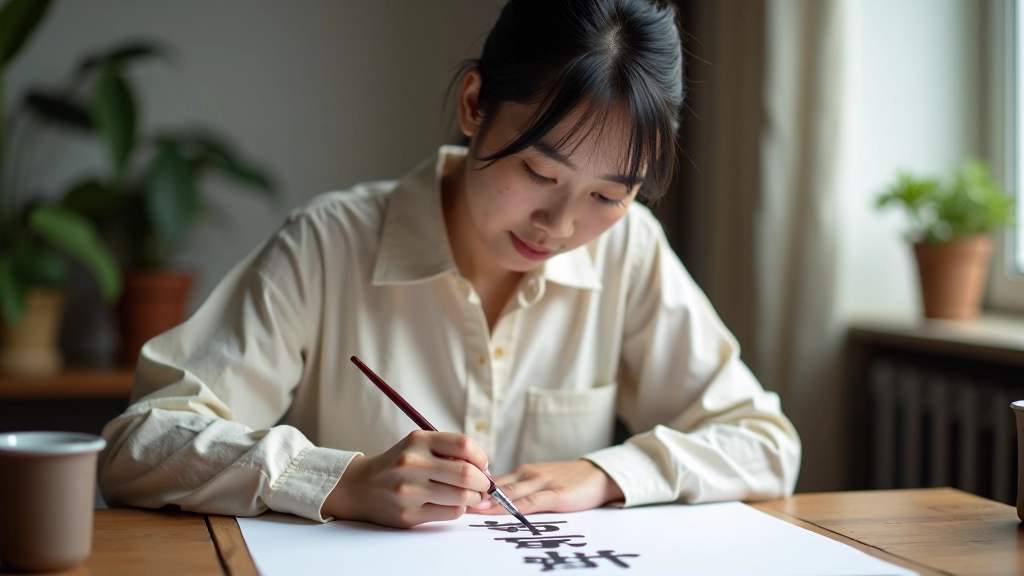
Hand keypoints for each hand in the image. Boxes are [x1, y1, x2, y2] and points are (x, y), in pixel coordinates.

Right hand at [321, 430, 490, 527]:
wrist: (361, 486)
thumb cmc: (400, 465)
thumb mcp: (419, 446)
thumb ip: (450, 452)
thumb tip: (487, 472)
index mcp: (418, 441)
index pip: (464, 444)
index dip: (481, 457)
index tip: (483, 465)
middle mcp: (412, 463)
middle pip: (466, 474)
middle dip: (483, 483)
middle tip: (484, 486)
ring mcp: (409, 491)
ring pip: (462, 497)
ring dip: (474, 498)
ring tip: (470, 496)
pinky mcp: (409, 514)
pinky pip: (450, 513)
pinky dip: (459, 509)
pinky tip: (451, 504)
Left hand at [467, 459, 623, 514]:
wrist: (600, 474)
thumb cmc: (568, 480)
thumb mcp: (540, 482)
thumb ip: (518, 489)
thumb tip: (489, 500)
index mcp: (522, 472)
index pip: (492, 479)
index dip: (471, 485)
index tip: (450, 490)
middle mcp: (528, 474)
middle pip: (497, 484)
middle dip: (475, 492)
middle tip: (452, 498)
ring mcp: (542, 483)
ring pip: (511, 492)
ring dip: (490, 500)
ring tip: (471, 506)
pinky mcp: (557, 494)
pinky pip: (533, 501)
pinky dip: (516, 507)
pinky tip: (505, 511)